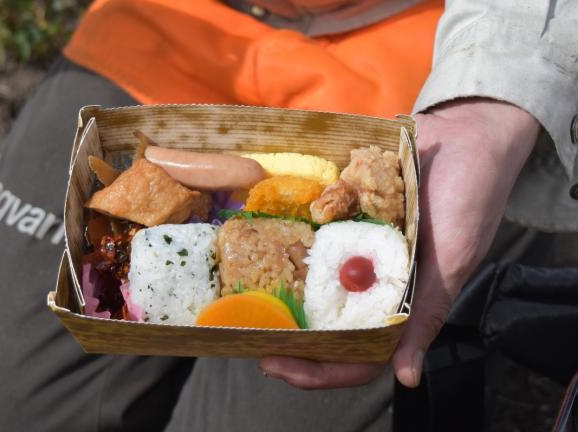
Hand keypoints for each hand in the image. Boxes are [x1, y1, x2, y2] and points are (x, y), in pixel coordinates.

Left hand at [259, 98, 539, 388]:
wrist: (465, 131)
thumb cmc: (469, 199)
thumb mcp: (452, 261)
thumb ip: (426, 314)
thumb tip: (408, 378)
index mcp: (399, 301)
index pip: (358, 353)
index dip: (319, 368)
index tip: (277, 363)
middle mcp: (372, 280)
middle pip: (327, 325)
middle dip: (291, 337)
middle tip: (249, 332)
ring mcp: (356, 248)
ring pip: (315, 282)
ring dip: (284, 294)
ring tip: (245, 298)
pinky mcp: (346, 215)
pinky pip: (314, 234)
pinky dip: (292, 241)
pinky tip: (262, 246)